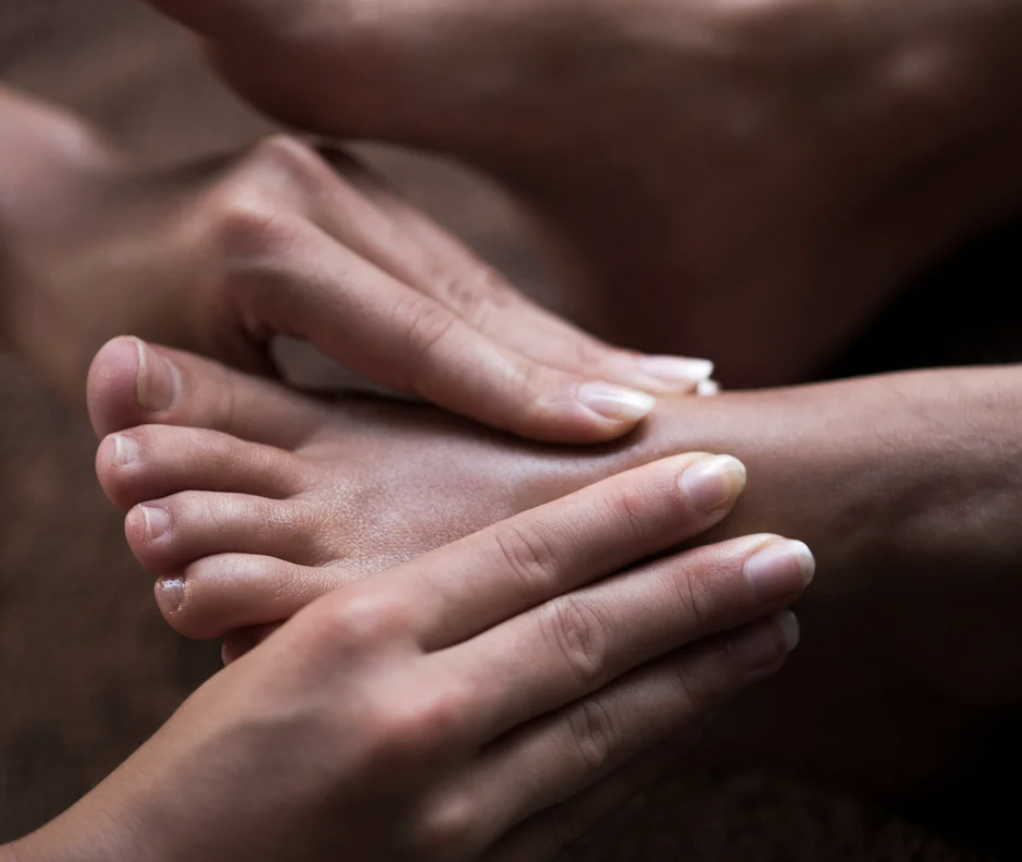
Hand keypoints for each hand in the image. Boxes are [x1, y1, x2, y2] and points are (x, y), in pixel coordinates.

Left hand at [0, 87, 710, 439]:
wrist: (65, 220)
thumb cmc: (93, 327)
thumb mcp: (152, 405)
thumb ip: (249, 465)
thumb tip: (343, 556)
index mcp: (262, 240)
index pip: (415, 333)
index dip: (518, 391)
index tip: (622, 433)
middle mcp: (317, 187)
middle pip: (472, 296)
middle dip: (579, 362)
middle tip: (695, 409)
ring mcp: (349, 174)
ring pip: (481, 279)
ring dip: (573, 342)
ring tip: (678, 388)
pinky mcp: (369, 187)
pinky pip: (462, 270)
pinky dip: (528, 322)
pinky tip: (601, 355)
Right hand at [13, 454, 810, 861]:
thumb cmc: (209, 751)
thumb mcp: (284, 643)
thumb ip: (400, 604)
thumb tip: (518, 558)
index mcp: (361, 634)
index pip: (527, 556)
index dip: (631, 511)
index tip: (715, 472)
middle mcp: (418, 717)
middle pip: (590, 636)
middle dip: (701, 589)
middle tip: (793, 548)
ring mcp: (452, 812)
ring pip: (608, 724)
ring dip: (702, 671)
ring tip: (779, 623)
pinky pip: (583, 799)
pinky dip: (650, 745)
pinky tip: (697, 708)